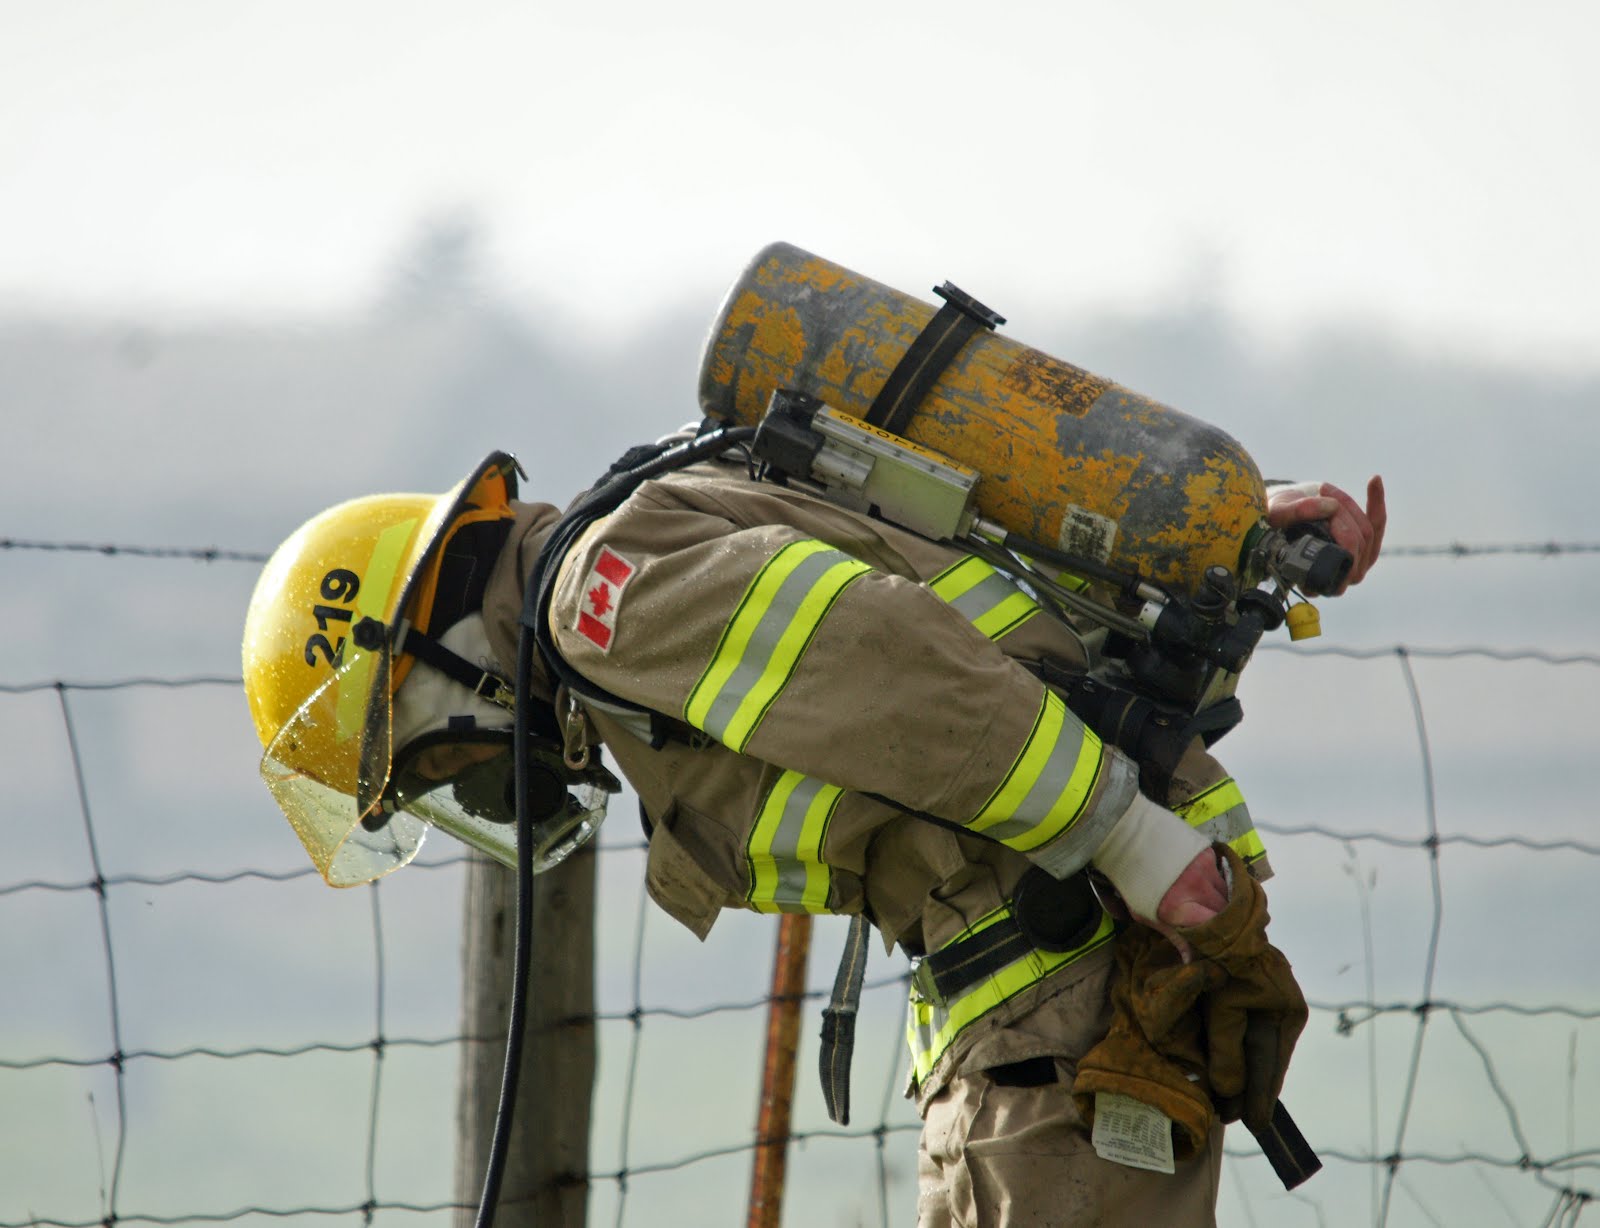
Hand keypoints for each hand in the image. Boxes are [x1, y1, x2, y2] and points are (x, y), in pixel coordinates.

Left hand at [1133, 847, 1228, 961]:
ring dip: (1227, 902)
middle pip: (1227, 911)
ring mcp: (1205, 868)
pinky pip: (1223, 874)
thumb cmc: (1134, 883)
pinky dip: (1221, 884)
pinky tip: (1214, 888)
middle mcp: (1197, 887)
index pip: (1214, 928)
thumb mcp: (1145, 913)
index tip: (1223, 945)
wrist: (1129, 841)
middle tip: (1227, 930)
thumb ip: (1173, 935)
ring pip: (1229, 891)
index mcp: (1179, 907)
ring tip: (1223, 911)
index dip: (1221, 937)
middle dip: (1228, 922)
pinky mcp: (1208, 853)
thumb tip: (1190, 960)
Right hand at [1267, 475, 1386, 592]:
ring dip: (1348, 503)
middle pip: (1359, 541)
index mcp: (1317, 582)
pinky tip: (1374, 481)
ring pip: (1368, 530)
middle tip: (1319, 491)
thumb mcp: (1275, 518)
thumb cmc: (1273, 526)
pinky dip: (1375, 501)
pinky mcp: (1364, 546)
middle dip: (1342, 510)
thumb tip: (1330, 508)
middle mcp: (1341, 579)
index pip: (1345, 557)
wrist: (1276, 523)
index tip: (1327, 501)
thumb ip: (1295, 513)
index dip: (1340, 529)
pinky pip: (1377, 522)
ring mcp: (1356, 564)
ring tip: (1324, 489)